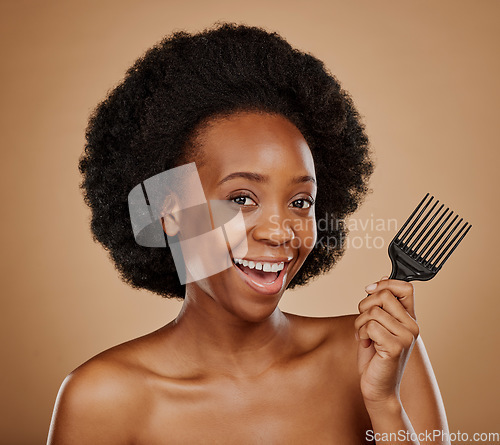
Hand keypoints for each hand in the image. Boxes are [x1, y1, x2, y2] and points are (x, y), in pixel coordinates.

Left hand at [354, 277, 419, 408]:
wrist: (378, 387)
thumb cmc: (376, 357)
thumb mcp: (377, 325)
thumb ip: (381, 305)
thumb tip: (382, 279)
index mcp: (409, 318)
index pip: (405, 287)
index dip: (384, 285)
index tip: (370, 291)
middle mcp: (412, 326)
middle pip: (384, 295)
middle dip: (364, 306)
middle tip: (363, 322)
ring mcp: (406, 337)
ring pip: (373, 312)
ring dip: (360, 324)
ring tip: (365, 337)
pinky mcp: (396, 347)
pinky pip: (370, 326)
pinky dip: (361, 334)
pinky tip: (367, 345)